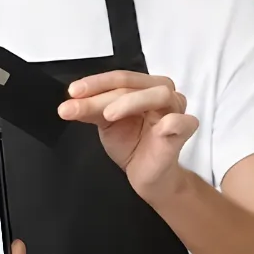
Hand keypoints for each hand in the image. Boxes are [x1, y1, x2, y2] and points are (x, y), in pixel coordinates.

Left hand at [57, 71, 195, 200]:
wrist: (146, 176)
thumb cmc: (131, 145)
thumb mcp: (105, 124)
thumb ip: (91, 110)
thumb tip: (69, 103)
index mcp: (143, 87)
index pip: (119, 77)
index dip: (95, 83)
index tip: (73, 92)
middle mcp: (161, 93)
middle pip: (133, 84)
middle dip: (103, 94)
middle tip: (80, 104)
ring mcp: (175, 110)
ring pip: (158, 94)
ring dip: (131, 102)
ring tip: (108, 115)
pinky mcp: (184, 131)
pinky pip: (183, 121)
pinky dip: (171, 122)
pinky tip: (159, 127)